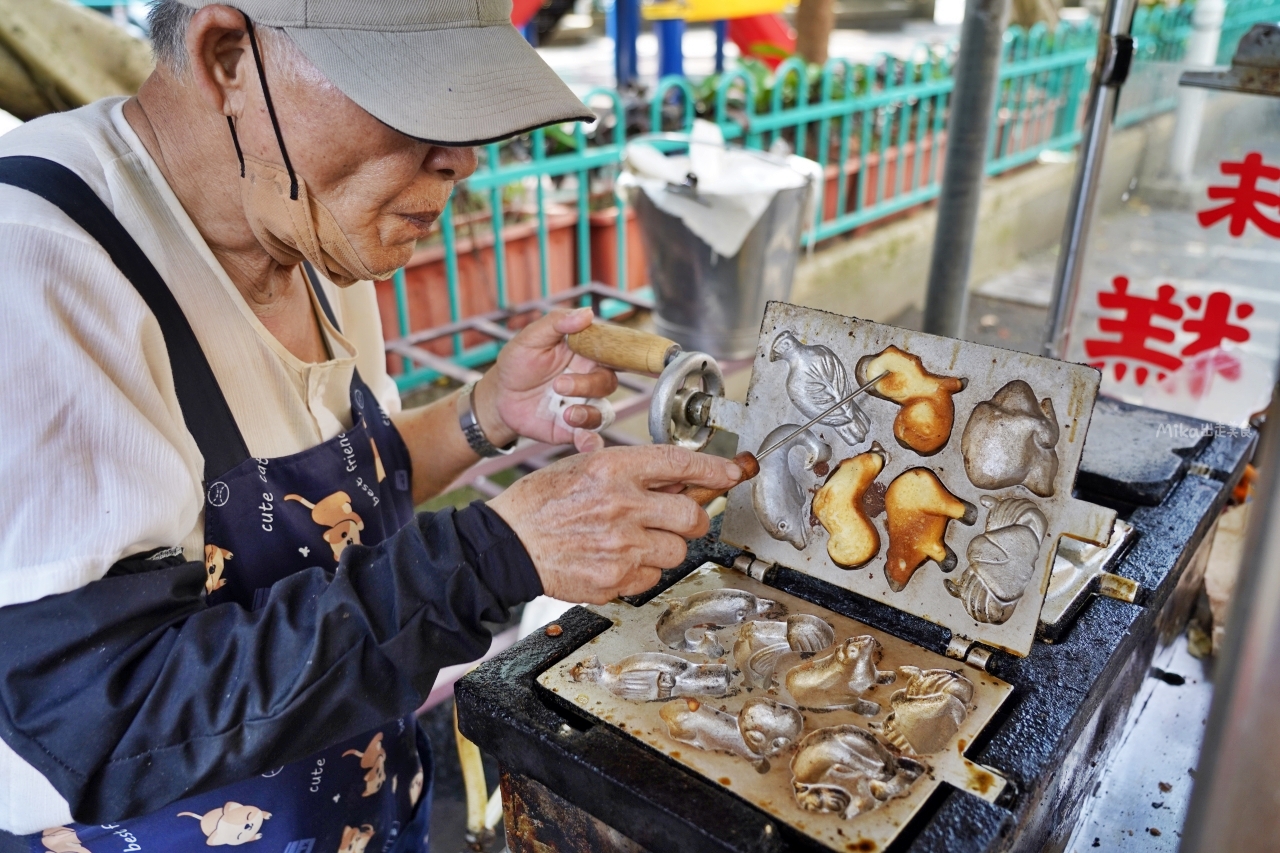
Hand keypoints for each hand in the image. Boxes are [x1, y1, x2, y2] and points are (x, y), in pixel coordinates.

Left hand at [472, 307, 616, 453]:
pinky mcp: (573, 430)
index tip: (621, 358)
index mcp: (585, 355)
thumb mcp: (531, 337)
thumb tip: (587, 313)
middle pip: (608, 382)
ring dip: (588, 414)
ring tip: (566, 414)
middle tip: (559, 385)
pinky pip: (591, 437)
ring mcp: (583, 406)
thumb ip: (557, 322)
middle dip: (587, 385)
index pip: (613, 353)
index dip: (626, 355)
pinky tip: (586, 444)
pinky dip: (592, 442)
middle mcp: (589, 380)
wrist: (498, 398)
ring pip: (604, 412)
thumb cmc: (517, 363)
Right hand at [488, 445, 745, 602]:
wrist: (506, 544)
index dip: (716, 468)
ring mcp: (621, 546)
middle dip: (692, 519)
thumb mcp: (584, 466)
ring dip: (664, 548)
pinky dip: (641, 572)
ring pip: (677, 551)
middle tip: (677, 520)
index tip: (735, 471)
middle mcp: (623, 506)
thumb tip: (678, 480)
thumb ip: (632, 471)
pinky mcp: (615, 579)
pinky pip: (652, 578)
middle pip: (693, 515)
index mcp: (614, 469)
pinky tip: (615, 560)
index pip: (682, 464)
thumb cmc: (541, 503)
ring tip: (632, 541)